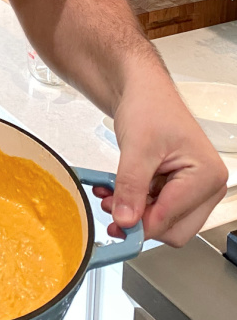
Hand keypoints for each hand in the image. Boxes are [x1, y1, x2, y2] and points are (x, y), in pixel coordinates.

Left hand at [94, 70, 227, 246]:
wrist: (143, 91)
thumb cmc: (150, 106)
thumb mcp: (137, 147)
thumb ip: (131, 186)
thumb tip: (126, 220)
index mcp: (207, 175)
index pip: (172, 218)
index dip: (142, 224)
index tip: (116, 226)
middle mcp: (208, 187)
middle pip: (173, 229)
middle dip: (140, 220)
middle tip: (111, 207)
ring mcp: (195, 190)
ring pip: (163, 222)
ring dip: (135, 213)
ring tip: (111, 194)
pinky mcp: (180, 190)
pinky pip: (158, 210)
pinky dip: (136, 204)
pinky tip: (118, 191)